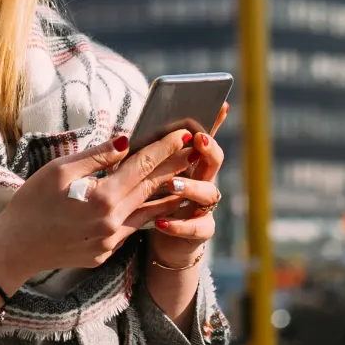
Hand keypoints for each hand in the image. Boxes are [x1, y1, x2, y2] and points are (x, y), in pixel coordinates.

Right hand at [0, 128, 198, 292]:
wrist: (15, 248)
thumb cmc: (31, 202)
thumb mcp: (59, 170)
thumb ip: (97, 157)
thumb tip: (125, 141)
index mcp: (103, 197)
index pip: (143, 165)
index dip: (165, 147)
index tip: (183, 132)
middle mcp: (113, 222)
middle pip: (152, 188)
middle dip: (175, 166)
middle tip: (195, 149)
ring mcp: (111, 241)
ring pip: (148, 212)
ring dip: (168, 194)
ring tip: (185, 178)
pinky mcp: (105, 253)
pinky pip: (130, 229)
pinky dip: (145, 215)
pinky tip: (154, 205)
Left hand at [143, 103, 226, 268]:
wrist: (159, 239)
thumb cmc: (149, 201)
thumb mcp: (142, 175)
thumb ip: (141, 159)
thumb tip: (124, 139)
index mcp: (190, 163)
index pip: (204, 137)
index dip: (214, 121)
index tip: (220, 104)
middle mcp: (203, 180)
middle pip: (214, 161)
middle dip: (208, 149)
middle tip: (197, 140)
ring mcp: (204, 205)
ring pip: (209, 193)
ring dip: (191, 186)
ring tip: (172, 184)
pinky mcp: (201, 229)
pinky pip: (197, 227)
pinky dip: (179, 224)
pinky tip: (160, 222)